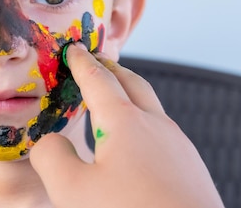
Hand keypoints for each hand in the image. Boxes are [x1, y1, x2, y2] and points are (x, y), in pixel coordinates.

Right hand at [30, 44, 224, 207]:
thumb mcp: (72, 190)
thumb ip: (51, 157)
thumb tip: (49, 141)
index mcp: (125, 121)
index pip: (98, 79)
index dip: (81, 63)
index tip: (73, 49)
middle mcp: (156, 124)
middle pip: (132, 82)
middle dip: (110, 69)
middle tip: (94, 63)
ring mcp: (178, 145)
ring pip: (151, 107)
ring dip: (129, 94)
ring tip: (112, 100)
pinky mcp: (191, 168)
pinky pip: (162, 131)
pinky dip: (142, 121)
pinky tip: (136, 145)